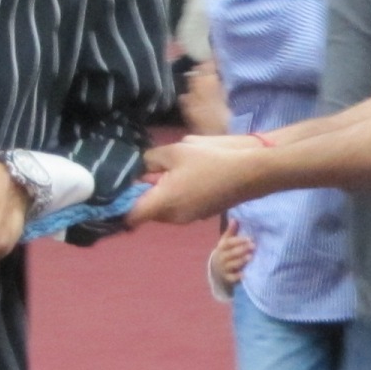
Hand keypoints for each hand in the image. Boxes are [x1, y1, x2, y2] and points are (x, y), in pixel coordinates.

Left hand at [129, 137, 265, 227]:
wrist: (249, 173)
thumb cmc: (211, 160)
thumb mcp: (175, 150)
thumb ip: (150, 159)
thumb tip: (140, 168)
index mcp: (164, 202)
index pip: (130, 216)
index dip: (121, 205)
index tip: (121, 189)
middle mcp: (173, 217)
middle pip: (146, 211)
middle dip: (143, 194)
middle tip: (149, 171)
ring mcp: (187, 219)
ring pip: (162, 209)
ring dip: (160, 194)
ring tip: (171, 171)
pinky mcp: (199, 215)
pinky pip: (177, 208)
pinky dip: (175, 197)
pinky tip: (187, 178)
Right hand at [207, 226, 255, 291]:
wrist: (216, 272)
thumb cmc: (224, 254)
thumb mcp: (225, 243)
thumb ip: (230, 232)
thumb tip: (234, 219)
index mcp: (221, 248)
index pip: (229, 243)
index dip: (239, 240)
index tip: (250, 238)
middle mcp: (221, 258)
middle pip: (231, 253)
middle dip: (242, 249)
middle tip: (254, 246)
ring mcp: (223, 268)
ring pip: (232, 264)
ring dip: (241, 260)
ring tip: (251, 257)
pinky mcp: (227, 278)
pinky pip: (232, 278)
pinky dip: (238, 276)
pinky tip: (245, 274)